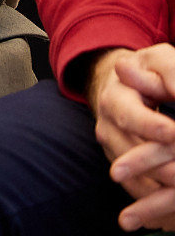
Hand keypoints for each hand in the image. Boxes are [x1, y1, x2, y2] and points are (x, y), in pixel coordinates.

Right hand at [92, 45, 174, 229]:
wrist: (123, 85)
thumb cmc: (149, 71)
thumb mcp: (159, 61)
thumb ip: (166, 71)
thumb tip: (155, 78)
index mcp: (115, 98)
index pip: (131, 115)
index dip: (152, 127)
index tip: (173, 134)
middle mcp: (108, 126)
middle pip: (129, 150)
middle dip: (157, 166)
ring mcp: (114, 148)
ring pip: (130, 175)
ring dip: (154, 189)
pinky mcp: (122, 166)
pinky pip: (135, 188)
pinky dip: (152, 202)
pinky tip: (169, 215)